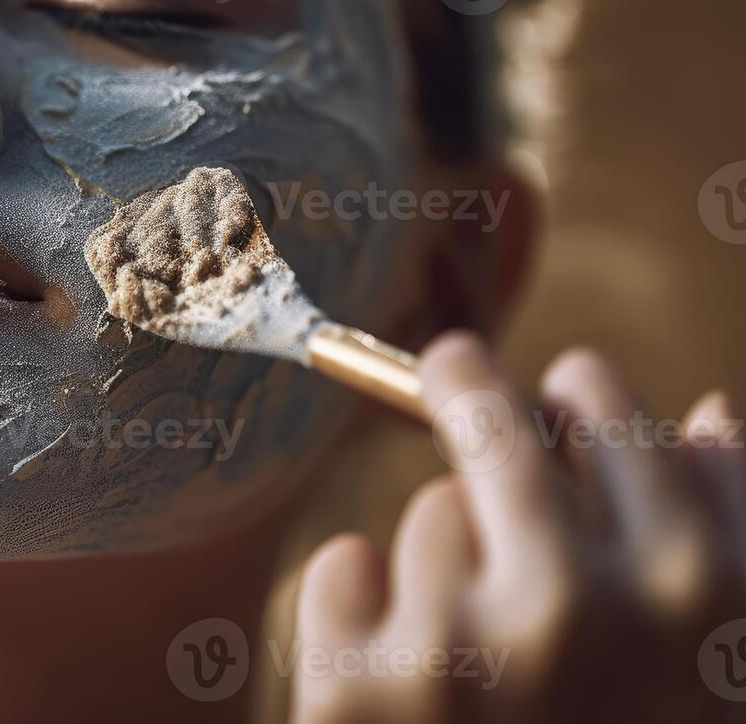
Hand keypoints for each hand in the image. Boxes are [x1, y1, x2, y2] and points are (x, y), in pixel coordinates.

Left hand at [290, 331, 745, 722]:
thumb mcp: (714, 676)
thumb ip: (723, 545)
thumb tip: (713, 408)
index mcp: (710, 610)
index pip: (638, 436)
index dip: (597, 400)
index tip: (571, 385)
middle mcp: (590, 612)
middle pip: (505, 424)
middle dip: (474, 386)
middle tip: (456, 362)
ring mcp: (464, 648)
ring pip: (429, 510)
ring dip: (439, 556)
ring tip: (470, 653)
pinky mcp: (354, 688)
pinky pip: (342, 568)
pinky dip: (355, 606)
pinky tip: (392, 670)